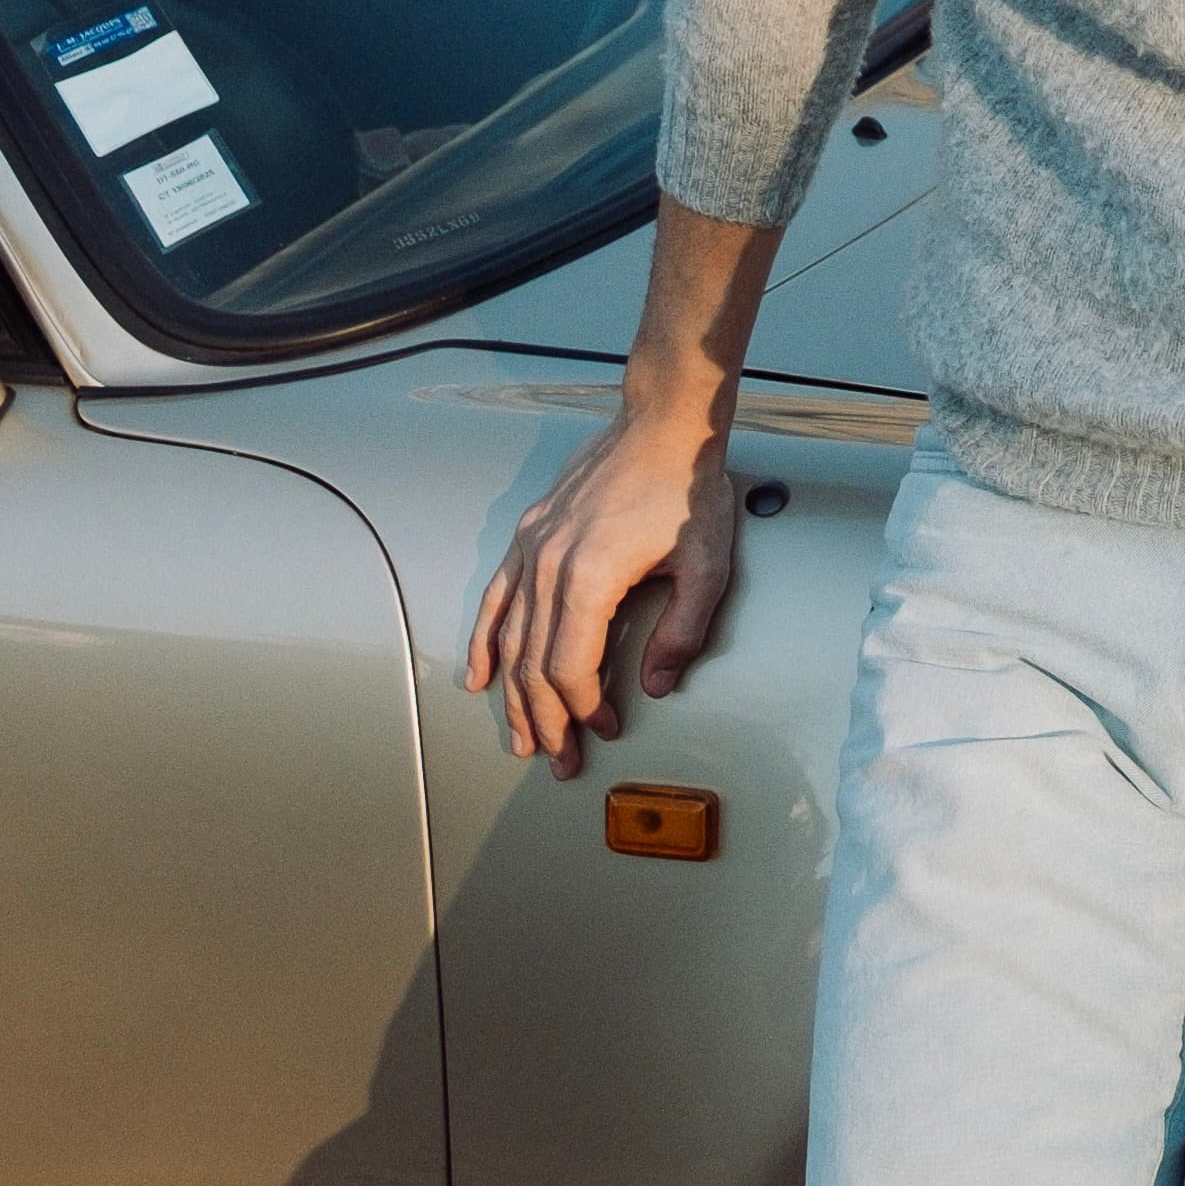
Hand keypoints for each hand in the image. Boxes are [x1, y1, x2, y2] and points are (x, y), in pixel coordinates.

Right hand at [466, 402, 739, 775]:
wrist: (664, 424)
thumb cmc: (689, 489)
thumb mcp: (706, 566)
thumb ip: (681, 632)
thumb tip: (656, 686)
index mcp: (590, 577)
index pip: (570, 667)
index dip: (584, 708)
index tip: (604, 728)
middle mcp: (549, 565)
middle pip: (533, 663)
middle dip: (545, 720)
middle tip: (557, 761)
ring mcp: (533, 548)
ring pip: (510, 638)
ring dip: (512, 694)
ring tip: (521, 739)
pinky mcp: (530, 534)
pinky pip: (496, 597)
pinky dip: (484, 641)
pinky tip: (478, 677)